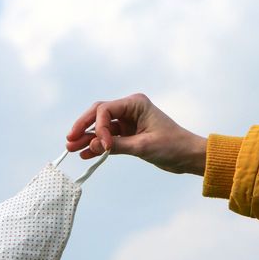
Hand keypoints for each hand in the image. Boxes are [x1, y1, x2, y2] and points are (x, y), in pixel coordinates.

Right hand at [66, 93, 207, 174]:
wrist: (189, 156)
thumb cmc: (173, 146)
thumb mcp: (144, 146)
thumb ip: (116, 146)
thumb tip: (90, 147)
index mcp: (135, 103)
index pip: (105, 110)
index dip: (98, 127)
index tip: (103, 146)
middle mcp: (130, 109)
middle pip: (98, 114)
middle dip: (84, 127)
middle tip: (70, 139)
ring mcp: (128, 121)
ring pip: (101, 127)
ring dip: (88, 138)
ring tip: (71, 148)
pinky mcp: (129, 134)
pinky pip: (108, 138)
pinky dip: (98, 146)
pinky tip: (86, 154)